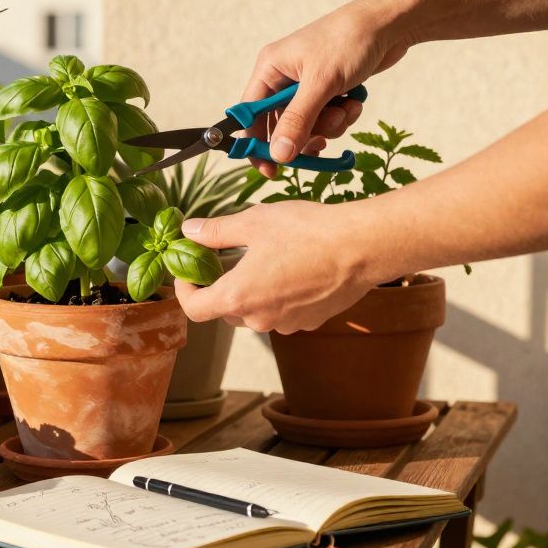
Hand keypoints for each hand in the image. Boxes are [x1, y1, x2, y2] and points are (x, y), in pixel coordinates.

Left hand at [173, 202, 383, 333]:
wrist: (362, 247)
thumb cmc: (308, 232)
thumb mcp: (253, 223)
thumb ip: (216, 231)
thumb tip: (190, 231)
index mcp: (238, 297)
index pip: (195, 309)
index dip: (185, 292)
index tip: (189, 273)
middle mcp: (259, 319)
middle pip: (226, 310)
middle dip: (222, 286)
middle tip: (227, 257)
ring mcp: (287, 324)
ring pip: (256, 311)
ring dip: (253, 291)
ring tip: (266, 259)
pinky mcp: (310, 322)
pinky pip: (283, 312)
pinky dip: (280, 295)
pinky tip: (294, 268)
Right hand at [243, 0, 413, 175]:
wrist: (389, 23)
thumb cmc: (349, 41)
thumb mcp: (321, 83)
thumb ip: (298, 121)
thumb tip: (278, 155)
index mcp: (270, 69)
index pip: (250, 115)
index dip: (258, 144)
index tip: (272, 170)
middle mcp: (283, 78)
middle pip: (280, 126)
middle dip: (305, 135)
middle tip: (321, 142)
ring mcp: (306, 85)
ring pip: (307, 126)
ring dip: (329, 126)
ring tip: (345, 110)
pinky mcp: (328, 90)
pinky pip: (326, 118)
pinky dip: (341, 117)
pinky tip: (353, 104)